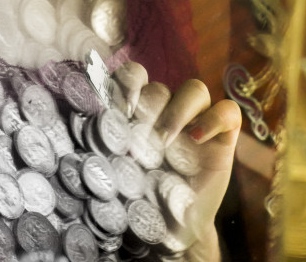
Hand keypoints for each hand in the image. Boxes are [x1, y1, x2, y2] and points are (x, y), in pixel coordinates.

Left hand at [113, 62, 241, 261]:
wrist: (175, 229)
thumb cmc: (144, 200)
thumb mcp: (122, 174)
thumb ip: (108, 152)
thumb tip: (76, 140)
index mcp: (142, 113)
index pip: (136, 76)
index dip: (129, 81)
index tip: (120, 105)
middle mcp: (169, 112)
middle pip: (162, 87)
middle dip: (151, 108)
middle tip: (142, 140)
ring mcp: (198, 122)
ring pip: (195, 89)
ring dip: (179, 110)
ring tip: (166, 142)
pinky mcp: (224, 138)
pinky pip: (228, 111)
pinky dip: (215, 118)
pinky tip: (198, 139)